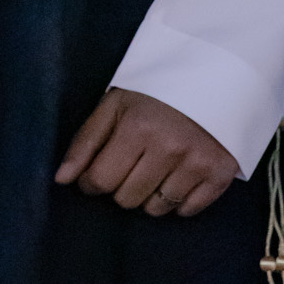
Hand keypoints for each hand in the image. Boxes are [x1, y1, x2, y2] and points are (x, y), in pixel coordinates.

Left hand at [55, 88, 237, 216]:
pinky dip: (179, 201)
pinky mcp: (220, 174)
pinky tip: (178, 176)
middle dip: (121, 186)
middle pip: (126, 199)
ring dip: (149, 195)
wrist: (217, 73)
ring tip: (155, 168)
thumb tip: (62, 179)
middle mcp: (168, 148)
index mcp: (137, 127)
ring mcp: (197, 163)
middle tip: (131, 163)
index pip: (100, 180)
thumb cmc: (159, 91)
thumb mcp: (117, 103)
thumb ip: (86, 141)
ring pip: (156, 209)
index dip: (91, 182)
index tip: (96, 173)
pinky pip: (188, 211)